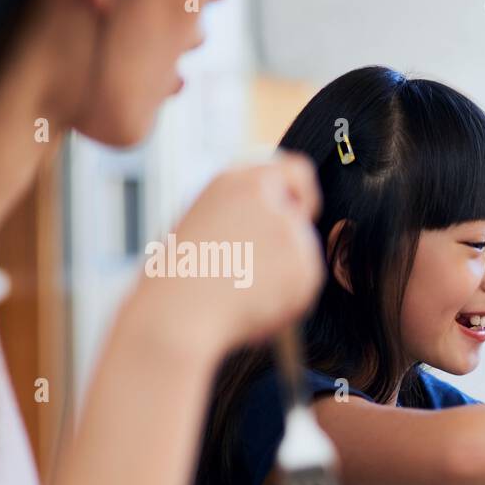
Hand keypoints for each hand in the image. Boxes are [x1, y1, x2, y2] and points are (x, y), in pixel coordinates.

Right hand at [136, 153, 324, 354]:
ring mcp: (290, 233)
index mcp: (238, 182)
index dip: (303, 194)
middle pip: (301, 222)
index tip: (301, 212)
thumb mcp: (208, 220)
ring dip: (282, 274)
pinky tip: (253, 302)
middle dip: (284, 246)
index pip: (297, 171)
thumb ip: (249, 212)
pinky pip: (306, 284)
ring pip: (303, 255)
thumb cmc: (182, 275)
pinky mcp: (304, 267)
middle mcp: (269, 201)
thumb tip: (288, 214)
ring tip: (240, 288)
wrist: (179, 312)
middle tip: (249, 269)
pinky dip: (287, 297)